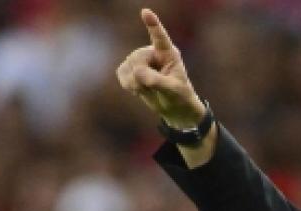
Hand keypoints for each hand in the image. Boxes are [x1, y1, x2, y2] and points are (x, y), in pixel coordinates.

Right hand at [116, 9, 205, 128]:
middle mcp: (153, 53)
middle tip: (150, 88)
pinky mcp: (131, 69)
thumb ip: (156, 80)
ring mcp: (141, 60)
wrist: (173, 108)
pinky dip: (127, 83)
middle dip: (140, 76)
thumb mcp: (172, 90)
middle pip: (137, 58)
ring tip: (147, 89)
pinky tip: (138, 89)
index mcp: (169, 53)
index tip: (146, 12)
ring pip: (128, 66)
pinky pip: (121, 72)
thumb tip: (137, 72)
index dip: (152, 24)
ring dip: (134, 82)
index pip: (160, 37)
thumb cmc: (179, 96)